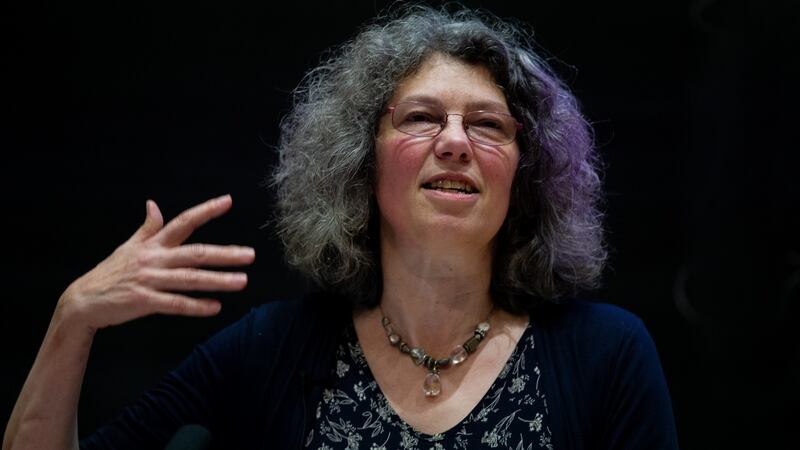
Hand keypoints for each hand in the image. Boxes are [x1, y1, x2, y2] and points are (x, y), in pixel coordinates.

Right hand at [57, 194, 254, 330]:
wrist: (83, 300)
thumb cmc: (111, 272)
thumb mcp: (128, 246)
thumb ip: (147, 227)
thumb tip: (153, 203)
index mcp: (152, 243)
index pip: (184, 222)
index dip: (206, 211)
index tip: (228, 201)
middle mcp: (154, 259)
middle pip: (195, 254)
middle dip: (225, 254)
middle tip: (250, 255)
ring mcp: (149, 280)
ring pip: (190, 280)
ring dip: (218, 281)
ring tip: (242, 281)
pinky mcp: (144, 301)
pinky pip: (175, 304)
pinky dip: (196, 306)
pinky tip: (216, 307)